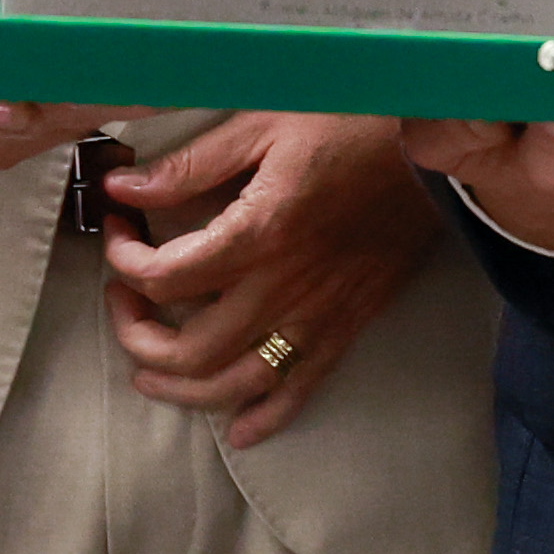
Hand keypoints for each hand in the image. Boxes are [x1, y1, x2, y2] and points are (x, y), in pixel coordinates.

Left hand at [99, 114, 436, 443]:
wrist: (434, 148)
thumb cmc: (350, 124)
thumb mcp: (262, 125)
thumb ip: (190, 166)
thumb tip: (125, 186)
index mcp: (257, 233)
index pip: (164, 277)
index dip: (125, 259)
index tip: (120, 230)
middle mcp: (282, 287)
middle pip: (188, 350)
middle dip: (136, 336)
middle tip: (121, 301)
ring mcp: (316, 315)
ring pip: (234, 385)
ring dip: (182, 391)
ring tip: (149, 373)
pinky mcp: (345, 325)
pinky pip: (300, 389)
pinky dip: (265, 418)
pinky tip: (238, 429)